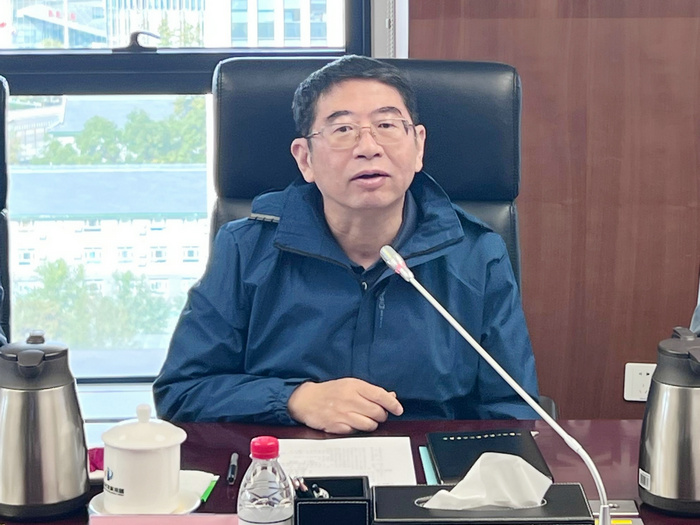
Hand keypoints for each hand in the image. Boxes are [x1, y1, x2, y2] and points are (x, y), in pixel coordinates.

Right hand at [287, 378, 403, 433]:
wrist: (306, 400)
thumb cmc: (329, 392)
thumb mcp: (350, 385)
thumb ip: (370, 391)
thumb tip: (391, 397)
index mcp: (354, 386)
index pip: (380, 395)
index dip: (392, 404)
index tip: (398, 409)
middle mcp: (350, 399)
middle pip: (378, 412)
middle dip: (381, 415)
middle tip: (377, 413)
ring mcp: (344, 414)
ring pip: (370, 425)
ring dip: (371, 424)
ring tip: (364, 419)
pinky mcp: (338, 426)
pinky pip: (357, 432)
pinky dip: (358, 429)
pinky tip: (353, 423)